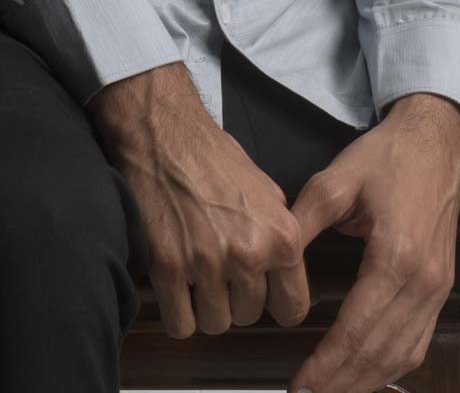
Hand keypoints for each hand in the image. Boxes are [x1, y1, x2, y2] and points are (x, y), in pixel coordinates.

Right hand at [91, 66, 311, 338]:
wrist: (166, 135)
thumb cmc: (214, 157)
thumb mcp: (267, 192)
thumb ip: (279, 236)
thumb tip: (285, 271)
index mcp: (281, 236)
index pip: (293, 309)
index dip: (275, 304)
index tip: (262, 296)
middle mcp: (249, 253)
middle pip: (248, 317)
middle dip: (234, 299)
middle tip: (219, 269)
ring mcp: (208, 263)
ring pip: (214, 324)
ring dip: (204, 306)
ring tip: (196, 273)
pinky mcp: (168, 268)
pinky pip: (180, 325)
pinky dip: (176, 313)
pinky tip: (175, 285)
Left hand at [284, 93, 459, 392]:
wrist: (435, 141)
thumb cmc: (388, 156)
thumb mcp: (337, 179)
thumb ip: (303, 221)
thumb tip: (271, 257)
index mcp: (396, 257)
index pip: (357, 329)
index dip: (326, 365)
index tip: (299, 386)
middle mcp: (423, 282)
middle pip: (380, 352)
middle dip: (341, 383)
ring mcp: (437, 288)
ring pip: (403, 355)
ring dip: (366, 382)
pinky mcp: (442, 288)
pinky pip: (419, 342)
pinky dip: (391, 367)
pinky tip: (367, 375)